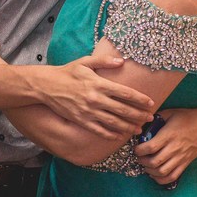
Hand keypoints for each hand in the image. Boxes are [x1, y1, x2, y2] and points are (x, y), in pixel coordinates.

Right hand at [39, 55, 153, 140]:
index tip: (150, 103)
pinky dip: (111, 134)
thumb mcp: (85, 62)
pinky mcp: (81, 120)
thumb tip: (122, 61)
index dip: (140, 99)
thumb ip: (104, 61)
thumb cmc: (67, 72)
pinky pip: (99, 130)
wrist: (46, 86)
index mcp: (99, 84)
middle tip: (150, 118)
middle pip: (123, 110)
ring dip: (128, 127)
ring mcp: (88, 111)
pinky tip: (119, 136)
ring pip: (114, 122)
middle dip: (139, 115)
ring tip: (139, 129)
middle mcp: (95, 99)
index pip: (125, 93)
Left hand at [135, 106, 196, 185]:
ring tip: (146, 165)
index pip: (150, 147)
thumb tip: (141, 123)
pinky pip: (172, 177)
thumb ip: (155, 118)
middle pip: (154, 162)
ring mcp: (181, 157)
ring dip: (150, 171)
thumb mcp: (170, 112)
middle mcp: (175, 148)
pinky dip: (161, 179)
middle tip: (139, 157)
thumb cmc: (188, 117)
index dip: (139, 150)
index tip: (136, 148)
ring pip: (162, 172)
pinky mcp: (186, 163)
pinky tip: (155, 174)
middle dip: (142, 161)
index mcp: (169, 135)